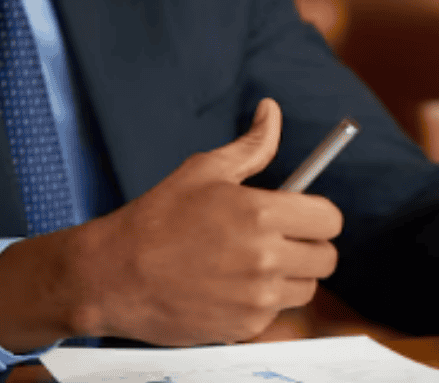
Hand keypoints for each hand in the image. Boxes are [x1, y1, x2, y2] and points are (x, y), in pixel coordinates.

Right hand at [0, 99, 344, 351]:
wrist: (109, 276)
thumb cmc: (156, 218)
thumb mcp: (204, 170)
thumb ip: (252, 145)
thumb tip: (272, 110)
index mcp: (263, 213)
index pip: (330, 220)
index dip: (318, 216)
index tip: (302, 217)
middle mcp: (266, 257)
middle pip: (325, 258)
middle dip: (307, 247)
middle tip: (278, 241)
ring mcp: (256, 297)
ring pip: (305, 288)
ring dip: (288, 278)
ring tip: (249, 264)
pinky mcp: (244, 328)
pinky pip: (275, 314)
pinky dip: (260, 304)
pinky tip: (228, 288)